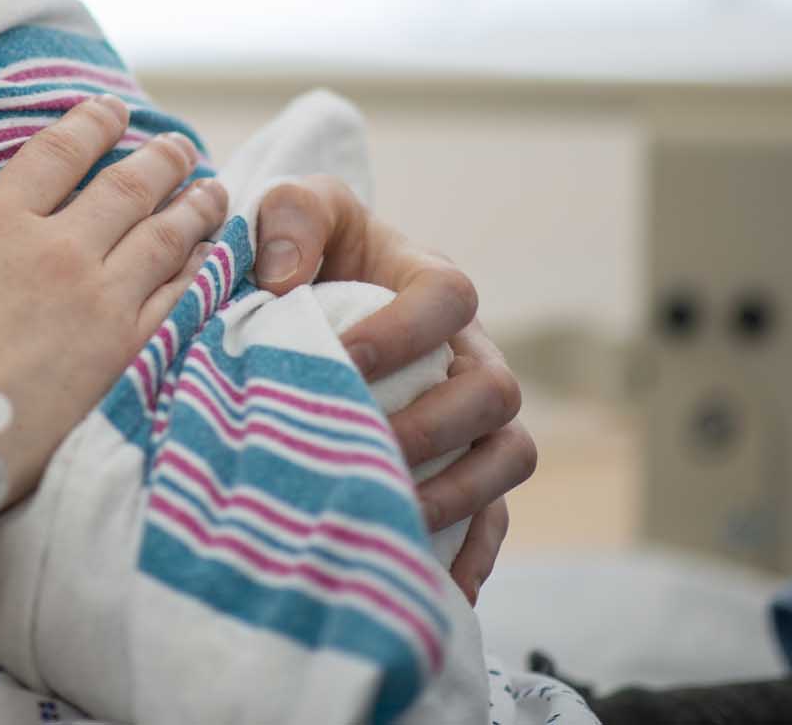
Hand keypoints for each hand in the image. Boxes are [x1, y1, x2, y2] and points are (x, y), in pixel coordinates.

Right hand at [0, 95, 228, 503]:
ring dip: (194, 208)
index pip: (59, 152)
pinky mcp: (123, 350)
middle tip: (181, 147)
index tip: (115, 111)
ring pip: (164, 236)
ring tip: (214, 191)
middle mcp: (55, 249)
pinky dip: (202, 271)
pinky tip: (214, 258)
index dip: (92, 124)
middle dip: (160, 160)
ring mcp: (96, 299)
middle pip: (127, 186)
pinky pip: (178, 298)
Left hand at [252, 175, 536, 602]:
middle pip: (494, 389)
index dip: (407, 330)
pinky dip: (470, 550)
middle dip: (433, 426)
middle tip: (365, 448)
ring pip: (508, 454)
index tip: (345, 359)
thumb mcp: (291, 208)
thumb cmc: (300, 248)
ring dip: (458, 490)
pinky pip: (494, 513)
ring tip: (390, 511)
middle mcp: (467, 348)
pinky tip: (427, 583)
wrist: (300, 295)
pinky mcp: (464, 466)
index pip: (450, 296)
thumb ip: (288, 217)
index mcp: (428, 280)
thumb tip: (283, 279)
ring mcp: (473, 412)